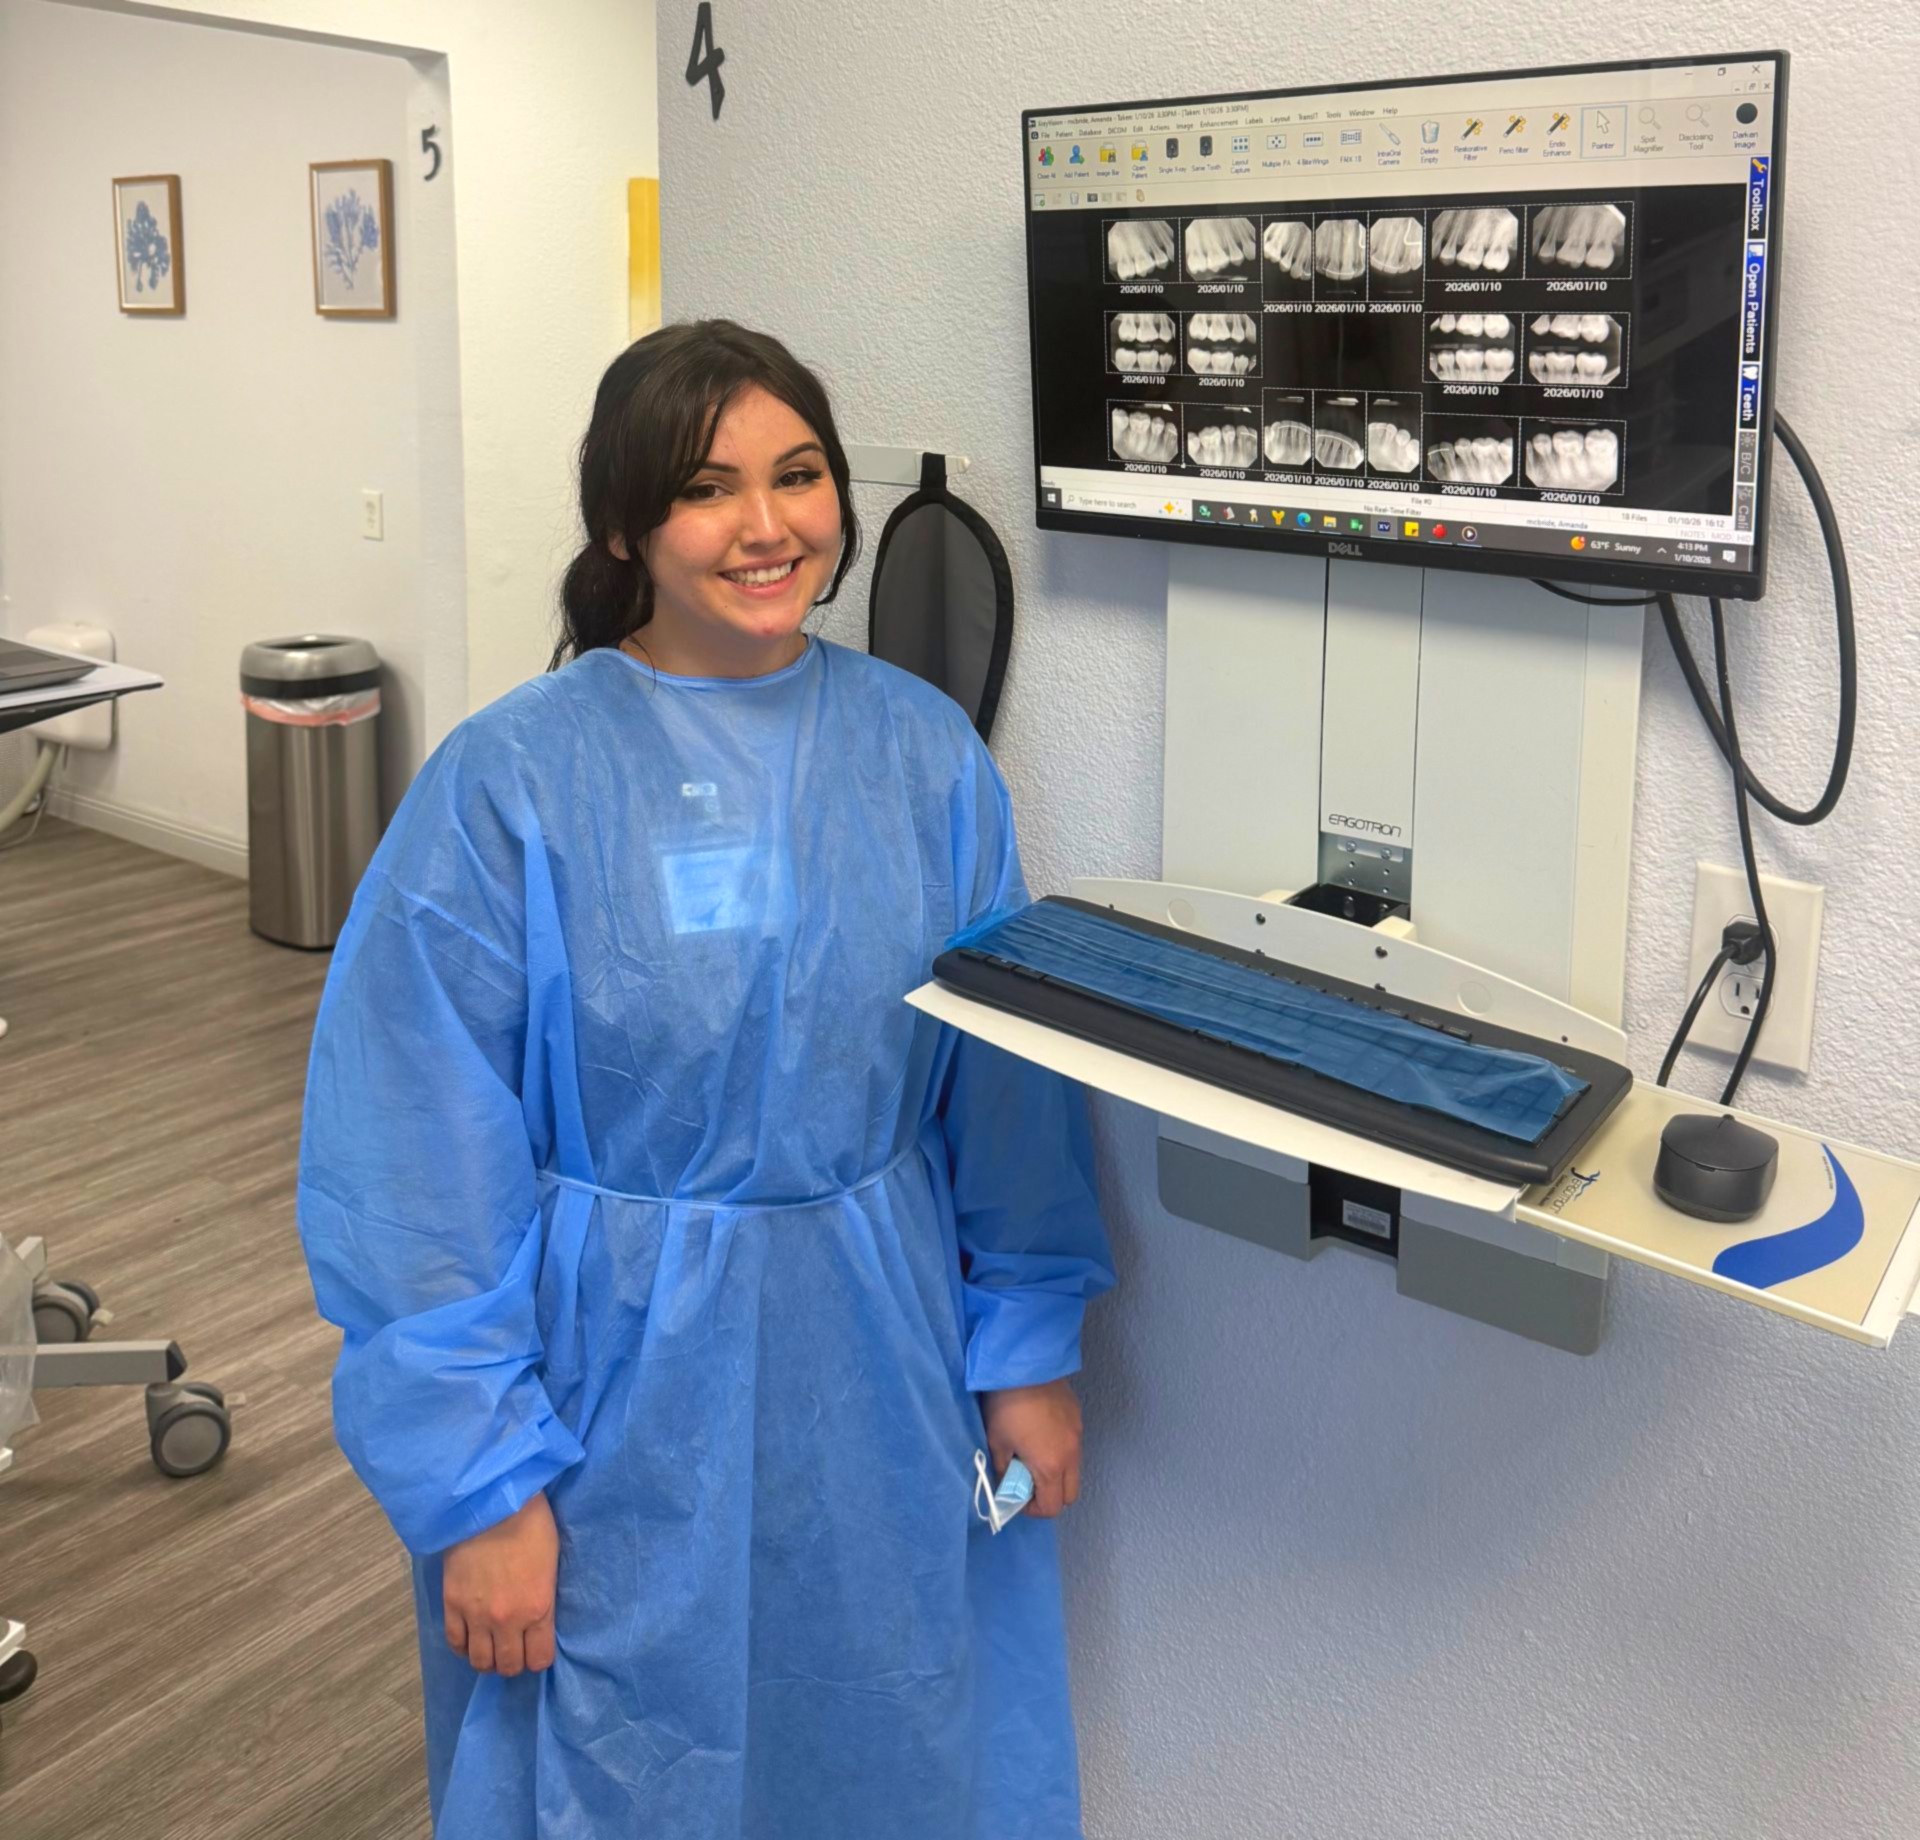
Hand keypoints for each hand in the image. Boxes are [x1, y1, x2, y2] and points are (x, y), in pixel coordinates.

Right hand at [442, 1491, 558, 1675]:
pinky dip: (463, 1646)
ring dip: (487, 1658)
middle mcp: (507, 1621)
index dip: (538, 1657)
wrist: (492, 1503)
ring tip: (491, 1644)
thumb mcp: (551, 1564)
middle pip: (507, 1666)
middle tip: (513, 1646)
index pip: (538, 1660)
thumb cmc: (531, 1524)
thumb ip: (544, 1599)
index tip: (536, 1647)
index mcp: (538, 1609)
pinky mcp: (453, 1605)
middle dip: (513, 1661)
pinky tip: (470, 1637)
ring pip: (480, 1662)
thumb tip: (538, 1621)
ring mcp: (476, 1616)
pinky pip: (455, 1643)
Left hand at [981, 1380, 1082, 1518]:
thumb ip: (1004, 1470)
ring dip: (1057, 1474)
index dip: (1034, 1510)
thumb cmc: (1006, 1407)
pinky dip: (1061, 1452)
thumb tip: (1006, 1485)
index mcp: (1050, 1466)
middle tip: (1028, 1483)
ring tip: (1034, 1457)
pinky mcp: (1078, 1418)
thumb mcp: (997, 1442)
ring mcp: (1078, 1435)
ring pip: (1074, 1470)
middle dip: (1050, 1496)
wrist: (1025, 1366)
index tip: (1018, 1498)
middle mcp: (1071, 1455)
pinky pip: (1074, 1446)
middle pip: (1070, 1494)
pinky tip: (1042, 1434)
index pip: (1052, 1507)